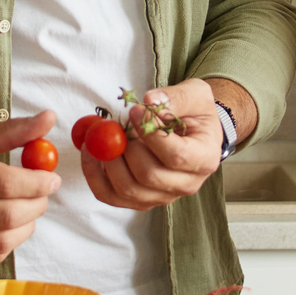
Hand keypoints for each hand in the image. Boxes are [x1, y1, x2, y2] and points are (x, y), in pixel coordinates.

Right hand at [0, 112, 61, 266]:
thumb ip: (12, 131)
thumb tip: (49, 118)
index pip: (5, 183)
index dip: (38, 183)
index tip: (52, 179)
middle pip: (6, 216)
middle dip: (37, 205)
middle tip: (43, 195)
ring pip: (0, 241)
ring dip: (26, 227)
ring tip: (27, 210)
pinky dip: (8, 242)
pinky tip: (7, 226)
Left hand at [81, 78, 223, 210]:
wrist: (194, 132)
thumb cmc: (196, 113)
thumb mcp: (195, 95)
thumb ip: (176, 97)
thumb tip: (149, 102)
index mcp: (204, 159)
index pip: (176, 155)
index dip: (150, 134)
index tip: (133, 111)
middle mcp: (187, 184)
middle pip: (149, 175)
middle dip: (125, 148)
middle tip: (114, 125)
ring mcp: (163, 196)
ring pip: (128, 189)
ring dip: (108, 161)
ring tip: (102, 136)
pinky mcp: (142, 199)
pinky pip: (112, 196)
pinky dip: (95, 176)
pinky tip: (90, 153)